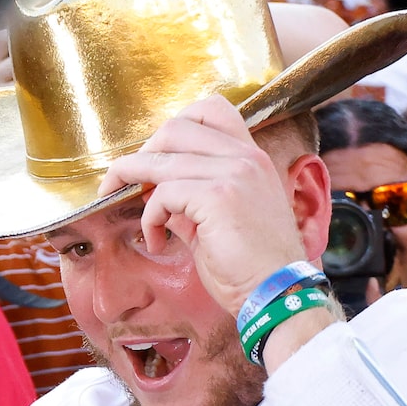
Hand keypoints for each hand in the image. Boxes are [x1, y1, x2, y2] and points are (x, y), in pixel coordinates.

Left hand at [103, 91, 315, 317]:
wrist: (280, 295)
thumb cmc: (253, 267)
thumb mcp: (220, 222)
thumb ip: (191, 200)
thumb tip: (155, 193)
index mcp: (251, 158)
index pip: (210, 110)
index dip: (174, 128)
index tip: (156, 158)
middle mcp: (245, 157)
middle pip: (175, 127)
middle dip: (142, 153)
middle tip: (127, 183)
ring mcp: (233, 173)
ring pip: (161, 158)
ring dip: (131, 180)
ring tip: (125, 205)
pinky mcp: (217, 197)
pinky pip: (163, 194)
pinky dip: (150, 218)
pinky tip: (157, 242)